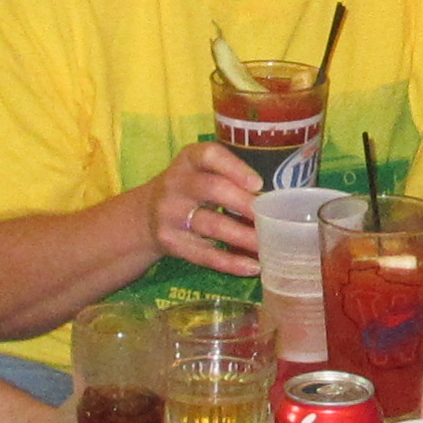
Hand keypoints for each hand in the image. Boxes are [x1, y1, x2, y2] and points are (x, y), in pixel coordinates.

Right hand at [148, 144, 268, 279]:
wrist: (145, 215)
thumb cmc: (190, 189)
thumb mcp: (201, 172)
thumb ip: (231, 178)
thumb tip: (277, 202)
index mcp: (189, 159)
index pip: (209, 155)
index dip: (234, 168)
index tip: (258, 184)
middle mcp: (176, 183)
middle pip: (212, 189)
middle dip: (244, 204)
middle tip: (271, 219)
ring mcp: (171, 214)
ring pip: (212, 225)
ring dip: (243, 237)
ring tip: (268, 246)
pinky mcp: (171, 242)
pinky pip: (204, 254)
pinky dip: (231, 262)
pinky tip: (253, 267)